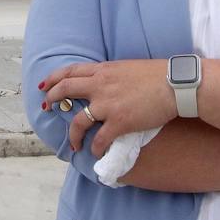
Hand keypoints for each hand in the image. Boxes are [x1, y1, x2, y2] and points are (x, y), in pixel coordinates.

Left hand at [39, 59, 176, 157]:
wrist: (175, 84)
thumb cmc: (156, 75)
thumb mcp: (127, 67)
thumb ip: (111, 75)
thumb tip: (104, 82)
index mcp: (103, 70)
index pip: (70, 71)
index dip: (54, 78)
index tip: (44, 84)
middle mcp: (100, 85)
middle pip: (65, 90)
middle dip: (51, 99)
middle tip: (46, 107)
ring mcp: (108, 104)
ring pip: (78, 120)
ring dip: (72, 134)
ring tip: (73, 143)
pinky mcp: (120, 122)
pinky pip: (99, 138)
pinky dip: (95, 147)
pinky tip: (95, 151)